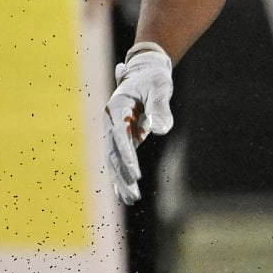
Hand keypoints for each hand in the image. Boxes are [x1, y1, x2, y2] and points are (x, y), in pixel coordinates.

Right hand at [105, 44, 172, 204]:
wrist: (146, 72)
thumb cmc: (154, 79)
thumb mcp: (160, 88)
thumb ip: (160, 108)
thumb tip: (161, 130)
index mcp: (116, 108)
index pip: (120, 137)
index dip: (127, 157)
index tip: (136, 175)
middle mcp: (111, 121)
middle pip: (113, 153)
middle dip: (123, 176)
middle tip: (133, 196)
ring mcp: (114, 131)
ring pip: (114, 160)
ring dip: (121, 180)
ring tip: (131, 200)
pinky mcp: (121, 137)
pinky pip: (119, 160)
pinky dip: (121, 176)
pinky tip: (124, 195)